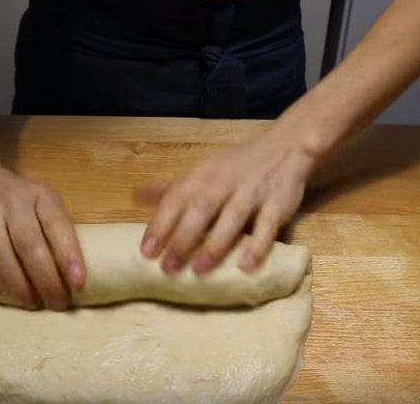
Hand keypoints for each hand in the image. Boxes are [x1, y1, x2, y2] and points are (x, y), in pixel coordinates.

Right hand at [0, 163, 84, 310]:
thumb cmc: (20, 202)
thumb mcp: (44, 204)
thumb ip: (55, 232)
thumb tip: (73, 278)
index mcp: (41, 197)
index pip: (57, 224)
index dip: (68, 254)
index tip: (78, 283)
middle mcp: (12, 201)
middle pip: (28, 243)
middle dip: (45, 278)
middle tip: (57, 304)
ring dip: (16, 283)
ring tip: (30, 304)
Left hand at [139, 130, 315, 273]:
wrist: (285, 149)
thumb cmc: (234, 168)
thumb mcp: (202, 172)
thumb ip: (171, 188)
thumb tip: (135, 194)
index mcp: (202, 176)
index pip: (176, 199)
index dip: (161, 224)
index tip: (147, 251)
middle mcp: (224, 182)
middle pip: (200, 210)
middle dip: (183, 239)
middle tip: (167, 268)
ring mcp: (252, 192)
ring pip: (232, 218)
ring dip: (214, 244)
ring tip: (198, 270)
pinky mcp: (278, 204)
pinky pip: (268, 225)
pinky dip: (257, 245)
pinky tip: (245, 265)